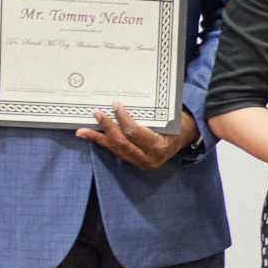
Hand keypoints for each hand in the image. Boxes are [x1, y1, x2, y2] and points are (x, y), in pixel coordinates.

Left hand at [77, 104, 196, 168]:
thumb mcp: (168, 119)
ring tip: (81, 131)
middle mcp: (148, 159)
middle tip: (96, 113)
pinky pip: (117, 151)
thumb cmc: (178, 124)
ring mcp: (141, 162)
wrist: (186, 138)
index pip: (134, 132)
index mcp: (158, 147)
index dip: (122, 118)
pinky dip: (104, 142)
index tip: (115, 105)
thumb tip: (121, 105)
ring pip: (116, 149)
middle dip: (107, 127)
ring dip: (98, 138)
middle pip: (122, 142)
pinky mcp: (135, 162)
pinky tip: (93, 136)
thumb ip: (148, 117)